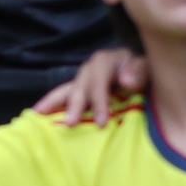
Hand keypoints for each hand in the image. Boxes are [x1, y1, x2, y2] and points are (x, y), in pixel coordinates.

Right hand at [30, 42, 150, 126]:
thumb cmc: (144, 73)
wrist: (143, 73)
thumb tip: (125, 80)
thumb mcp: (147, 68)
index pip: (99, 81)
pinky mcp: (80, 90)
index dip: (99, 101)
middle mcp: (90, 69)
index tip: (101, 123)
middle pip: (80, 86)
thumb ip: (139, 72)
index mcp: (105, 61)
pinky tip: (40, 115)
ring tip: (38, 114)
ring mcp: (83, 80)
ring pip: (66, 90)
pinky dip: (53, 105)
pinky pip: (64, 96)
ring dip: (53, 103)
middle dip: (74, 105)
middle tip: (70, 124)